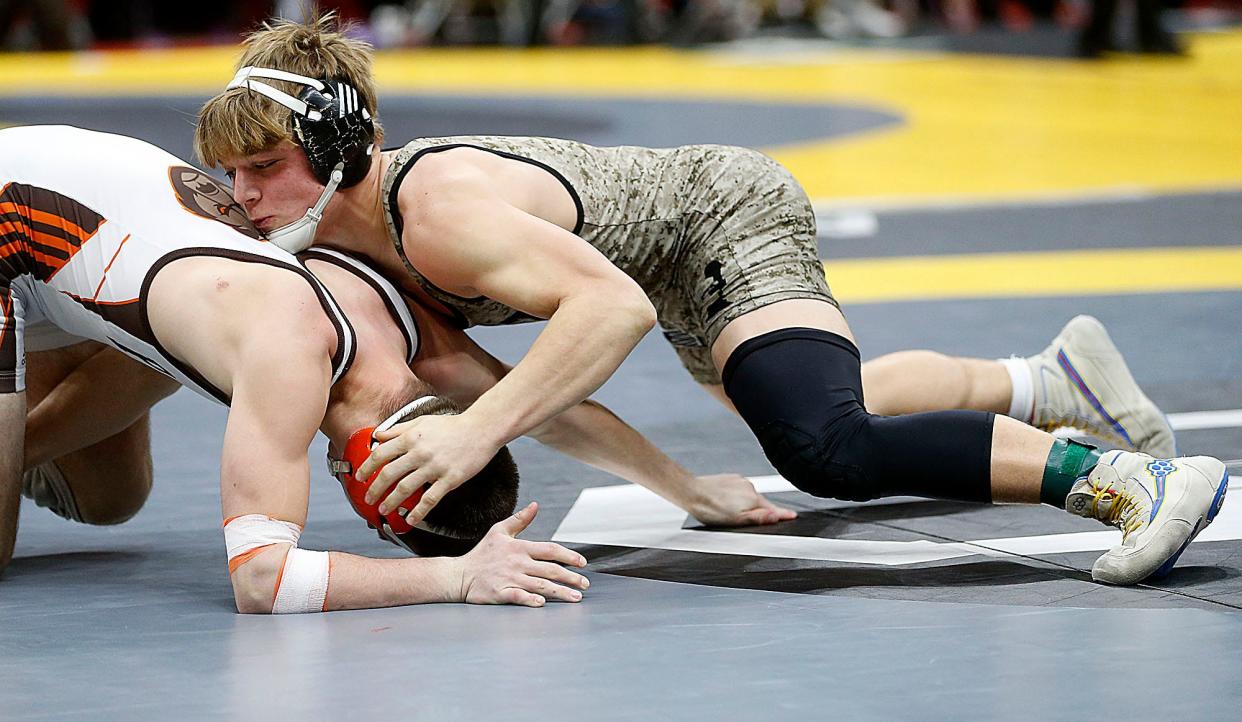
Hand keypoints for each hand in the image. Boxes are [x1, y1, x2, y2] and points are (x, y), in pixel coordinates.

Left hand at [359, 412, 501, 524]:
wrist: (481, 429)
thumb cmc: (452, 425)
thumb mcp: (422, 421)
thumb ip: (398, 429)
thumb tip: (378, 436)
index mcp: (411, 437)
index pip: (381, 454)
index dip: (367, 467)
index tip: (360, 476)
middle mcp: (420, 453)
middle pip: (389, 474)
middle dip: (375, 489)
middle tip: (368, 498)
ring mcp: (435, 467)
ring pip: (406, 488)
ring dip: (391, 501)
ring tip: (383, 510)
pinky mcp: (450, 479)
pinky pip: (430, 499)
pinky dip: (418, 512)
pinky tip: (410, 519)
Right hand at [449, 502, 588, 606]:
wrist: (458, 575)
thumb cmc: (481, 554)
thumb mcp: (499, 531)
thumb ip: (519, 519)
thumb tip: (536, 505)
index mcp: (519, 547)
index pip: (550, 550)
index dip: (569, 555)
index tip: (583, 563)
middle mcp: (517, 563)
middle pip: (551, 570)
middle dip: (571, 577)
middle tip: (585, 584)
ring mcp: (508, 578)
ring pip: (540, 585)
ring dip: (560, 592)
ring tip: (576, 597)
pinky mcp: (499, 593)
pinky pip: (518, 596)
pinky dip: (531, 599)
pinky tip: (543, 602)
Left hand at [684, 474, 796, 526]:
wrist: (691, 492)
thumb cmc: (710, 509)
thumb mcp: (736, 520)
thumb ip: (758, 518)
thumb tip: (777, 517)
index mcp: (753, 498)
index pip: (773, 509)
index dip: (783, 514)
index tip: (793, 516)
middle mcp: (749, 487)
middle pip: (762, 503)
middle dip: (759, 512)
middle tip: (745, 522)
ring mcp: (740, 481)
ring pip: (750, 497)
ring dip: (746, 505)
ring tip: (730, 513)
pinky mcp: (731, 479)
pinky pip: (740, 490)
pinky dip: (737, 498)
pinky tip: (726, 504)